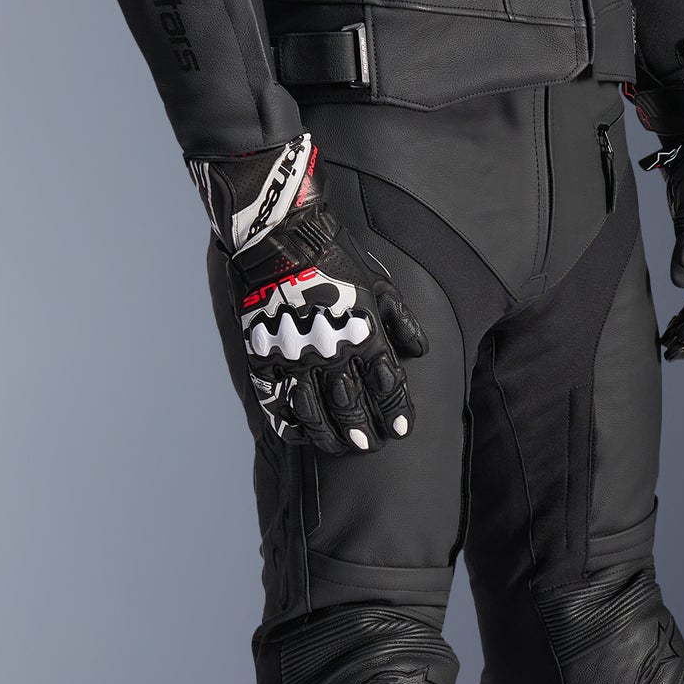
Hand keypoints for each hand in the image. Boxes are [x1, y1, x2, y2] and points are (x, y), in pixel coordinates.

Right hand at [192, 137, 427, 452]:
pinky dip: (287, 422)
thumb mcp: (381, 284)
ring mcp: (294, 357)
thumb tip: (420, 353)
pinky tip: (299, 433)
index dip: (396, 412)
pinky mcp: (264, 356)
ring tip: (339, 446)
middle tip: (370, 445)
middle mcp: (331, 351)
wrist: (281, 237)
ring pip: (313, 412)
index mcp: (364, 333)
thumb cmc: (336, 257)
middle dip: (364, 431)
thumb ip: (402, 322)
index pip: (387, 385)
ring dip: (329, 435)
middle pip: (351, 406)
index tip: (401, 431)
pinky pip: (275, 400)